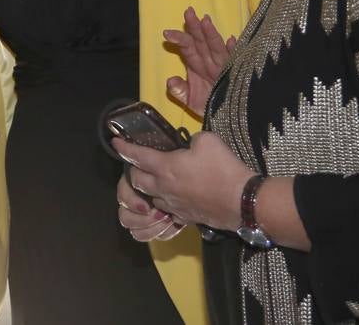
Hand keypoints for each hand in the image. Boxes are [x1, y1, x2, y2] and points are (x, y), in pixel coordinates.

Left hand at [113, 132, 251, 231]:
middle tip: (139, 162)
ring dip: (149, 188)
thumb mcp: (207, 140)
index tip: (115, 143)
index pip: (136, 156)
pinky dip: (166, 202)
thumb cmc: (223, 168)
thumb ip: (191, 140)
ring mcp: (174, 206)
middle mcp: (164, 188)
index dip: (124, 148)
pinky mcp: (186, 218)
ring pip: (151, 197)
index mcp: (165, 167)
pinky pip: (168, 210)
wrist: (243, 202)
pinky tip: (176, 196)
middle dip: (134, 170)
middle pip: (137, 181)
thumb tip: (189, 146)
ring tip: (157, 179)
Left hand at [164, 6, 234, 116]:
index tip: (166, 34)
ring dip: (211, 34)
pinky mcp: (238, 72)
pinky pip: (235, 60)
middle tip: (188, 12)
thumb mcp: (191, 101)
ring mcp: (224, 66)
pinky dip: (234, 51)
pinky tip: (232, 40)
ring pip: (216, 47)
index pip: (187, 48)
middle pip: (200, 42)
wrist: (230, 119)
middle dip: (194, 27)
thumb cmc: (210, 107)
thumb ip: (180, 91)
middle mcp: (209, 62)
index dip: (178, 40)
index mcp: (197, 65)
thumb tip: (170, 81)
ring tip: (205, 21)